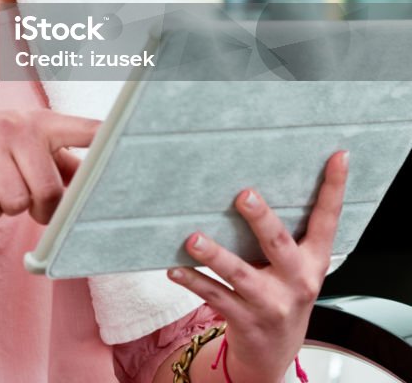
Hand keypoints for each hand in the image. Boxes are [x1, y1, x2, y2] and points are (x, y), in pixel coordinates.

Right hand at [0, 109, 100, 224]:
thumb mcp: (33, 146)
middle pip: (47, 191)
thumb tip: (103, 187)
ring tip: (1, 189)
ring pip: (15, 203)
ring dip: (9, 208)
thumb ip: (68, 166)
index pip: (83, 129)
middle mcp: (15, 126)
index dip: (106, 139)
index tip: (128, 142)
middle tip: (30, 200)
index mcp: (44, 123)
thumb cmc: (1, 148)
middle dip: (40, 208)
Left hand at [166, 150, 348, 382]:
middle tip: (243, 195)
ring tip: (194, 238)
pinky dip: (193, 282)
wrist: (273, 356)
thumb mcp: (298, 268)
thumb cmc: (282, 297)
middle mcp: (296, 282)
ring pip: (241, 275)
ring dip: (216, 255)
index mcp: (314, 261)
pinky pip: (215, 297)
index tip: (337, 156)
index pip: (327, 220)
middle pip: (279, 245)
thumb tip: (259, 179)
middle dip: (261, 220)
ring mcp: (271, 304)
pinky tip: (174, 269)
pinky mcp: (245, 321)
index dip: (334, 188)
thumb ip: (288, 234)